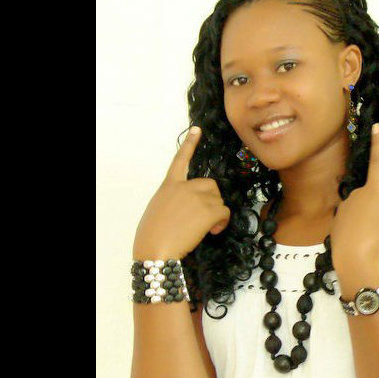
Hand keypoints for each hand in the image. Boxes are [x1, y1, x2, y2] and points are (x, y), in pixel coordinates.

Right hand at [132, 126, 231, 259]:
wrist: (156, 248)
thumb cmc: (153, 235)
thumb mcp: (159, 209)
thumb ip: (175, 200)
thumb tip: (189, 207)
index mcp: (170, 185)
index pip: (180, 160)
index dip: (190, 144)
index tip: (197, 129)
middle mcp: (185, 187)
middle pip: (211, 185)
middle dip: (212, 200)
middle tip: (204, 217)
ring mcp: (198, 197)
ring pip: (219, 200)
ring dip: (216, 214)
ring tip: (205, 228)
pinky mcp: (209, 210)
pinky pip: (225, 212)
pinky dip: (222, 223)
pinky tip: (213, 231)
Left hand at [329, 123, 378, 266]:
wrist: (353, 257)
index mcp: (374, 189)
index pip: (378, 160)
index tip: (376, 126)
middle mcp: (357, 193)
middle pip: (372, 196)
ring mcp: (344, 206)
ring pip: (361, 210)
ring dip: (367, 219)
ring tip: (371, 236)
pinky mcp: (336, 220)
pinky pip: (350, 221)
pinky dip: (356, 229)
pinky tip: (359, 240)